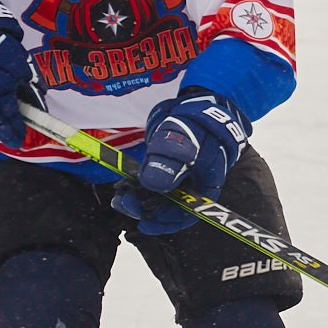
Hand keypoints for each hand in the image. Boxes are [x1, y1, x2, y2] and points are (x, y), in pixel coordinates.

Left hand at [113, 89, 247, 236]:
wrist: (200, 104)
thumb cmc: (198, 122)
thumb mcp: (184, 138)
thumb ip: (170, 159)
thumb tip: (153, 184)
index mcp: (206, 185)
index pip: (188, 214)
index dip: (166, 223)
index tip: (143, 223)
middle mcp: (194, 186)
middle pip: (170, 208)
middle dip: (145, 209)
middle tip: (123, 203)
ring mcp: (181, 178)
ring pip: (160, 197)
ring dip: (139, 199)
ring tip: (120, 196)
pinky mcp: (168, 168)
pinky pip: (154, 183)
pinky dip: (139, 186)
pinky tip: (126, 183)